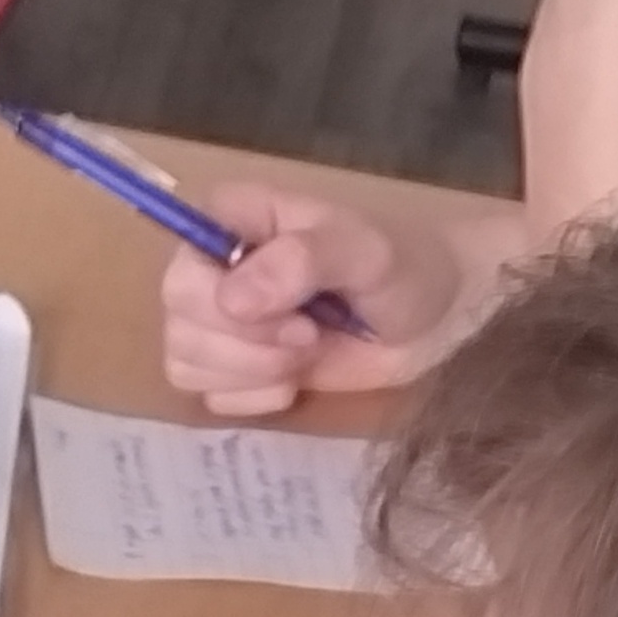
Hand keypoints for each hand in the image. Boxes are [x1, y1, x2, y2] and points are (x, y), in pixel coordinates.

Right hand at [156, 182, 465, 418]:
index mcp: (231, 219)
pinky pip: (208, 396)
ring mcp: (219, 320)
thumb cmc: (403, 268)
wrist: (438, 317)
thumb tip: (233, 301)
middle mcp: (212, 266)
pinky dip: (255, 397)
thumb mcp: (364, 252)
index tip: (293, 313)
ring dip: (252, 372)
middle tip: (310, 336)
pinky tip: (296, 380)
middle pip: (179, 320)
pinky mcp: (234, 366)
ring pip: (186, 362)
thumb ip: (301, 261)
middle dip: (248, 345)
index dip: (222, 303)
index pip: (181, 265)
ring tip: (307, 352)